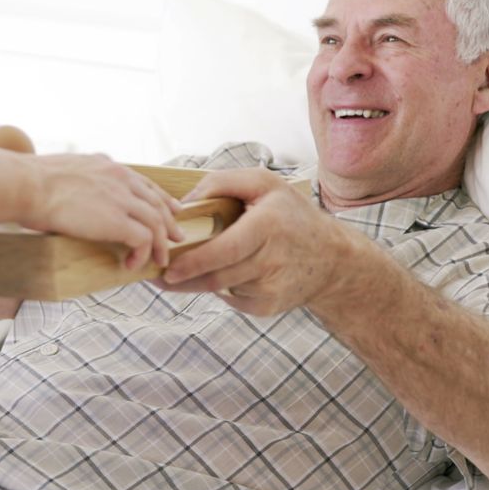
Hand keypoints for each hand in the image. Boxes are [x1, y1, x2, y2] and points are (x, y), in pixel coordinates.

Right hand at [20, 154, 185, 269]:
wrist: (26, 185)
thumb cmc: (30, 182)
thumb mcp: (62, 171)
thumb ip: (77, 179)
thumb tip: (67, 193)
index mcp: (107, 165)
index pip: (144, 182)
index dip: (161, 198)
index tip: (171, 209)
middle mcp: (119, 178)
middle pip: (157, 201)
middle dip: (170, 221)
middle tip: (176, 237)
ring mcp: (120, 198)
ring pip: (156, 222)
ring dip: (160, 244)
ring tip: (159, 260)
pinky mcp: (117, 220)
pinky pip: (144, 239)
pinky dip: (143, 253)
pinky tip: (133, 264)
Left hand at [155, 168, 347, 315]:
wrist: (332, 258)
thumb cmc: (292, 215)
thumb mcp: (264, 184)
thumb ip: (222, 183)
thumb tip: (184, 203)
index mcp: (269, 226)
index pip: (225, 250)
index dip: (194, 263)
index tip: (167, 269)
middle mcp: (272, 260)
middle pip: (216, 276)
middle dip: (183, 278)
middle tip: (156, 276)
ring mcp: (271, 288)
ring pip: (220, 287)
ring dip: (198, 281)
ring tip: (179, 273)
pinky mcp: (268, 307)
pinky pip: (232, 298)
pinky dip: (221, 288)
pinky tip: (222, 275)